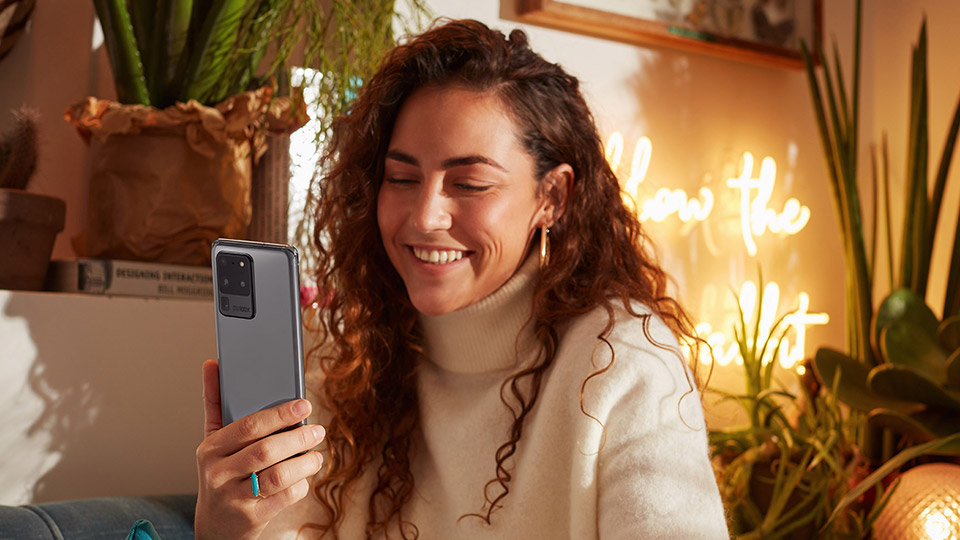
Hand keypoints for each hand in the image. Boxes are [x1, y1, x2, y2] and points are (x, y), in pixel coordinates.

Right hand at [195, 359, 324, 538]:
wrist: (215, 526)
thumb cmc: (221, 473)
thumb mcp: (213, 441)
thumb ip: (215, 402)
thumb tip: (213, 364)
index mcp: (211, 449)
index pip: (248, 427)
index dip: (279, 414)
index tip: (304, 404)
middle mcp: (219, 473)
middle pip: (266, 451)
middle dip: (298, 438)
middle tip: (317, 430)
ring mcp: (234, 498)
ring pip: (278, 476)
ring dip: (304, 463)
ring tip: (316, 455)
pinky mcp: (252, 517)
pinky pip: (284, 497)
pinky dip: (300, 485)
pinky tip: (304, 477)